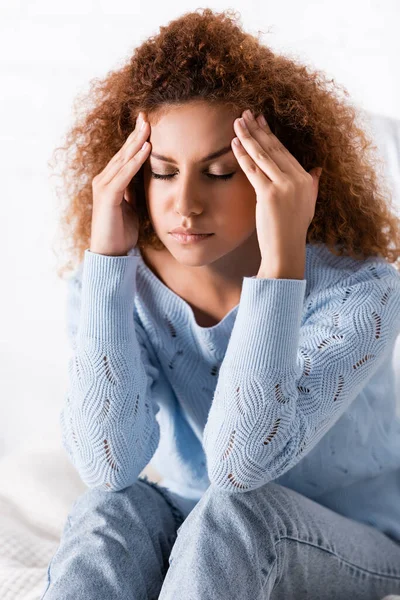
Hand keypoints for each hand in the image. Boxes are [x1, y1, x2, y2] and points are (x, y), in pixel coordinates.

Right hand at [90, 111, 151, 255]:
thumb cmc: (121, 231)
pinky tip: (146, 150)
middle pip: (124, 152)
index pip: (126, 155)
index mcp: (112, 181)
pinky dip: (135, 162)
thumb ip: (135, 191)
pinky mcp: (107, 197)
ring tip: (149, 127)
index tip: (149, 123)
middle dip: (137, 133)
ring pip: (123, 160)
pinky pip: (123, 175)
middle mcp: (105, 179)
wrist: (110, 253)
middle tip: (148, 115)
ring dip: (137, 142)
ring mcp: (104, 186)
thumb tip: (145, 178)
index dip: (137, 139)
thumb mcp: (132, 206)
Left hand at [231, 110, 321, 278]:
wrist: (285, 251)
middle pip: (273, 149)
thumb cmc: (292, 232)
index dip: (270, 136)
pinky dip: (242, 155)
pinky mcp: (269, 194)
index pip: (284, 152)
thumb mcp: (307, 205)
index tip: (260, 122)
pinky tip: (234, 143)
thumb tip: (317, 170)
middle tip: (246, 113)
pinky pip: (253, 169)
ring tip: (237, 122)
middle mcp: (297, 179)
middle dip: (258, 129)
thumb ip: (312, 185)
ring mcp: (284, 186)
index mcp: (305, 180)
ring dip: (248, 136)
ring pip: (262, 155)